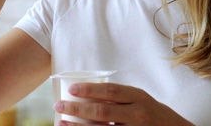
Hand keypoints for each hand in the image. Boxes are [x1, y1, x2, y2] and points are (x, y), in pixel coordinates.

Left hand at [54, 82, 193, 125]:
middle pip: (102, 111)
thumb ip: (119, 97)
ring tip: (61, 123)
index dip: (89, 89)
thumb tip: (87, 94)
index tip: (71, 89)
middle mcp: (137, 114)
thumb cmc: (151, 113)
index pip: (110, 91)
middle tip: (58, 105)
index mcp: (138, 97)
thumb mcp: (139, 99)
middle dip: (77, 108)